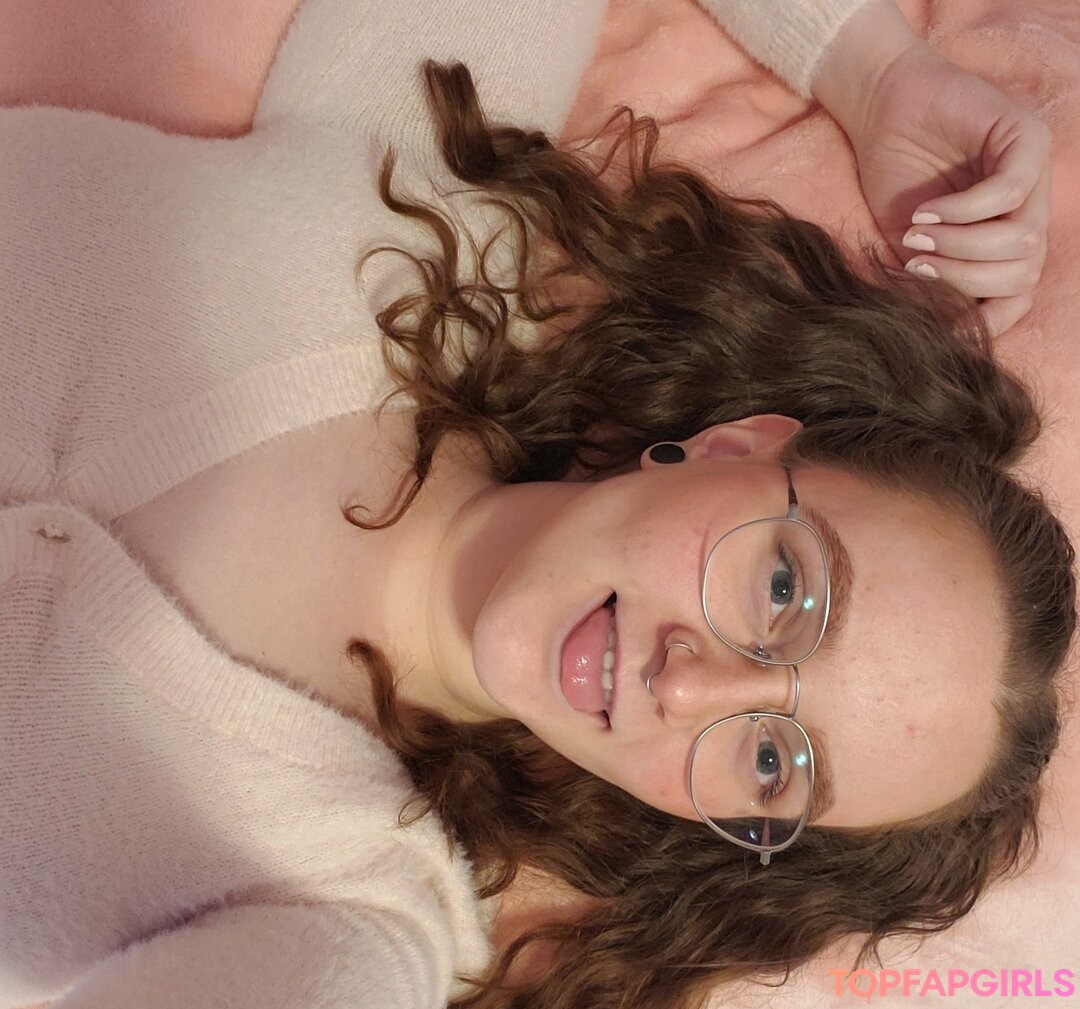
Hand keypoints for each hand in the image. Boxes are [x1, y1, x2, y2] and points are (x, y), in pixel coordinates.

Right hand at [812, 1, 1050, 335]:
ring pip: (1021, 242)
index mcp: (1004, 243)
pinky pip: (1008, 193)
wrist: (882, 109)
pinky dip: (962, 212)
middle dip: (962, 280)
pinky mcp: (1024, 138)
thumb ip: (929, 285)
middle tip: (917, 264)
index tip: (936, 320)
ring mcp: (1033, 175)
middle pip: (1023, 276)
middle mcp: (1027, 212)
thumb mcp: (908, 247)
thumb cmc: (893, 177)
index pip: (1018, 298)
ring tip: (918, 235)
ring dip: (961, 247)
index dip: (983, 319)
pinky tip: (926, 211)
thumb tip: (937, 335)